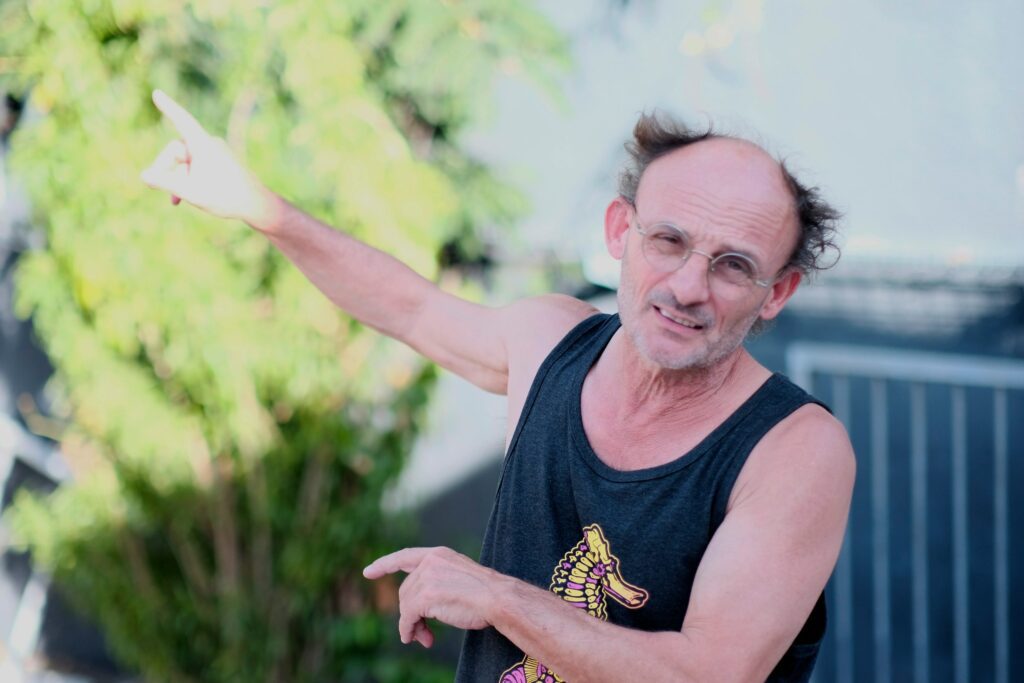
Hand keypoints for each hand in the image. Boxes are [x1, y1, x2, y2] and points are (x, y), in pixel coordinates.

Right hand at [140, 90, 274, 226]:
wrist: (258, 205)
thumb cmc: (226, 197)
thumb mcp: (190, 191)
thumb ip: (165, 182)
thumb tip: (144, 176)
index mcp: (203, 145)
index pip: (182, 121)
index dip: (168, 108)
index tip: (157, 93)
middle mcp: (209, 145)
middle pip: (176, 151)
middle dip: (166, 169)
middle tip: (158, 188)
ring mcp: (215, 154)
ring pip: (185, 163)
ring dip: (177, 179)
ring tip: (176, 201)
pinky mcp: (220, 164)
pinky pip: (196, 168)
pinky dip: (187, 180)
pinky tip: (180, 199)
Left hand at [363, 547, 501, 647]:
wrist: (498, 599)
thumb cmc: (485, 594)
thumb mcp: (458, 576)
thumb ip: (437, 581)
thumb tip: (414, 609)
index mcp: (438, 554)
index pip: (405, 557)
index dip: (385, 564)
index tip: (368, 572)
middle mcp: (429, 562)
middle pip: (406, 590)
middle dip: (410, 613)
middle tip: (420, 633)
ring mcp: (426, 578)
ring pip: (406, 605)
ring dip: (412, 624)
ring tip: (423, 638)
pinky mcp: (425, 596)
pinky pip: (408, 617)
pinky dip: (409, 629)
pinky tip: (417, 638)